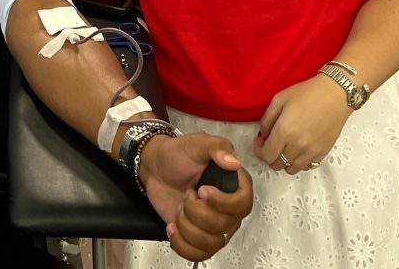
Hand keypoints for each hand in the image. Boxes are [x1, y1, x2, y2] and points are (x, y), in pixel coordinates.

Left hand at [139, 134, 252, 262]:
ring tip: (180, 208)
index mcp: (233, 184)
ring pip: (211, 243)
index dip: (223, 203)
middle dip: (196, 211)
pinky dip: (182, 244)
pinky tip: (173, 227)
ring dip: (187, 226)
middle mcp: (228, 208)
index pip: (243, 204)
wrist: (155, 167)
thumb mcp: (195, 143)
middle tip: (187, 194)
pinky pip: (199, 254)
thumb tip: (234, 162)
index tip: (202, 191)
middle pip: (223, 226)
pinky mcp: (199, 236)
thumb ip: (216, 147)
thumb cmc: (176, 154)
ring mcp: (214, 224)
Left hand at [255, 75, 350, 173]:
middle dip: (269, 155)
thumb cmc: (306, 93)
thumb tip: (263, 136)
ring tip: (283, 147)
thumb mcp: (279, 100)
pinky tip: (297, 150)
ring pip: (291, 169)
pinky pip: (307, 167)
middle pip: (277, 164)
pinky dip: (298, 162)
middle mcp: (298, 145)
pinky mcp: (323, 153)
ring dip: (283, 161)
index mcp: (285, 131)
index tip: (259, 140)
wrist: (335, 96)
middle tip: (269, 143)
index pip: (266, 155)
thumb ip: (267, 120)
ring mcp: (312, 152)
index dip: (258, 150)